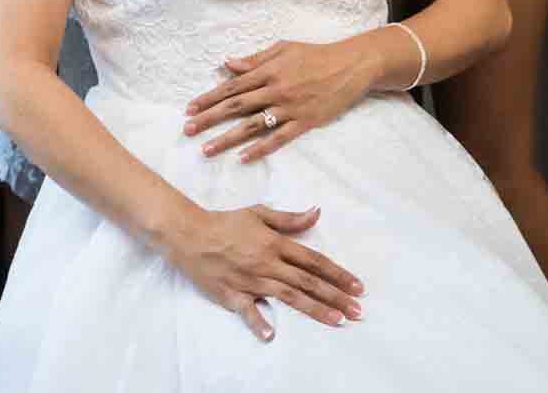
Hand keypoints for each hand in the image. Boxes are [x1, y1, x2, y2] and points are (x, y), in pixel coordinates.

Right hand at [163, 204, 363, 339]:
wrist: (190, 234)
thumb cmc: (226, 223)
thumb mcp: (259, 213)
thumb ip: (289, 219)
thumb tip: (316, 213)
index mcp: (275, 244)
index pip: (313, 261)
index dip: (337, 273)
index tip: (356, 286)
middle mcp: (267, 263)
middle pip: (308, 282)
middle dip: (335, 296)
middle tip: (357, 310)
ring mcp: (251, 281)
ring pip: (289, 296)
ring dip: (314, 309)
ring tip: (337, 321)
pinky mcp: (233, 295)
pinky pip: (247, 311)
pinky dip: (258, 322)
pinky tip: (271, 334)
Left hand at [184, 39, 378, 162]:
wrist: (351, 66)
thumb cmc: (315, 55)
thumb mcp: (283, 48)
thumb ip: (255, 59)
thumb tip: (227, 64)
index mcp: (269, 70)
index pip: (232, 86)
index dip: (209, 97)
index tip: (190, 109)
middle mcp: (275, 89)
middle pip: (236, 106)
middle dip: (209, 118)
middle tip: (187, 130)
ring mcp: (290, 107)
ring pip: (252, 125)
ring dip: (227, 139)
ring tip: (207, 149)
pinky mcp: (304, 122)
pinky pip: (278, 138)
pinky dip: (260, 149)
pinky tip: (243, 158)